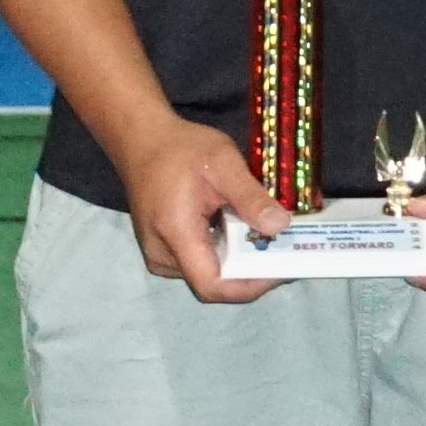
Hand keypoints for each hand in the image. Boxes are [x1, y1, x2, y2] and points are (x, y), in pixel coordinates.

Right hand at [121, 110, 285, 303]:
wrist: (141, 140)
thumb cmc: (180, 148)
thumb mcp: (222, 162)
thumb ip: (250, 196)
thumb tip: (281, 226)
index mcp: (176, 235)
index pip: (213, 286)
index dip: (250, 285)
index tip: (280, 268)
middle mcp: (163, 256)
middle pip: (215, 283)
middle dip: (252, 271)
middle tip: (284, 249)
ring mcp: (161, 256)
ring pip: (209, 274)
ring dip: (239, 261)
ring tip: (267, 239)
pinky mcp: (164, 250)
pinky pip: (200, 262)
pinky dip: (225, 252)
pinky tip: (241, 231)